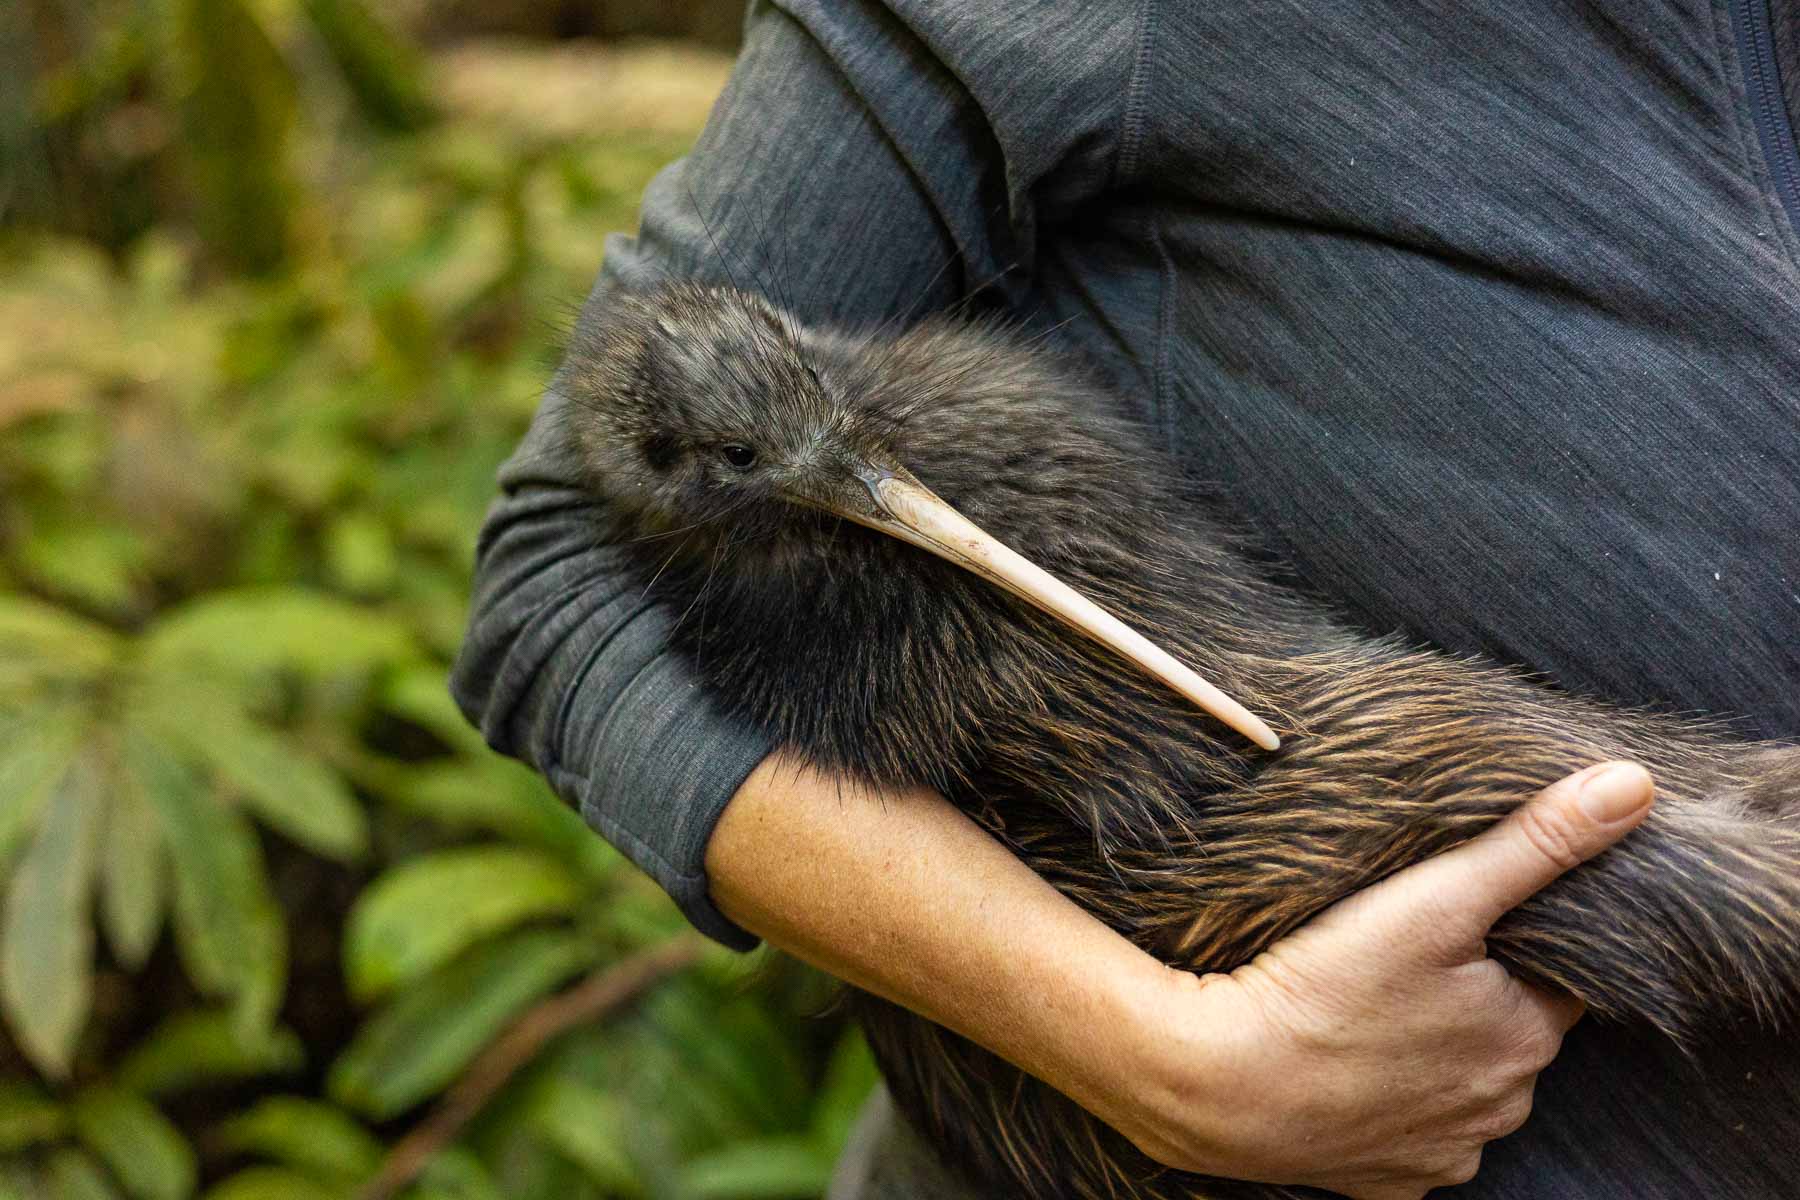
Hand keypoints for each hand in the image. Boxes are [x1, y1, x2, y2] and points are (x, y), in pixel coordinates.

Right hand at [1085, 761, 1654, 1198]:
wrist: (1220, 1083)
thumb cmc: (1326, 985)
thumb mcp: (1434, 898)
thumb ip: (1534, 840)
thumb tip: (1633, 787)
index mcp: (1526, 1038)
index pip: (1554, 976)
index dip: (1518, 939)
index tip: (1469, 913)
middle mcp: (1500, 1107)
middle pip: (1506, 1032)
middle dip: (1475, 996)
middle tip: (1407, 951)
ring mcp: (1441, 1150)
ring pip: (1459, 1083)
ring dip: (1433, 1050)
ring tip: (1370, 1004)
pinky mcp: (1385, 1180)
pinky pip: (1407, 1132)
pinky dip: (1389, 1099)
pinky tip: (1349, 1062)